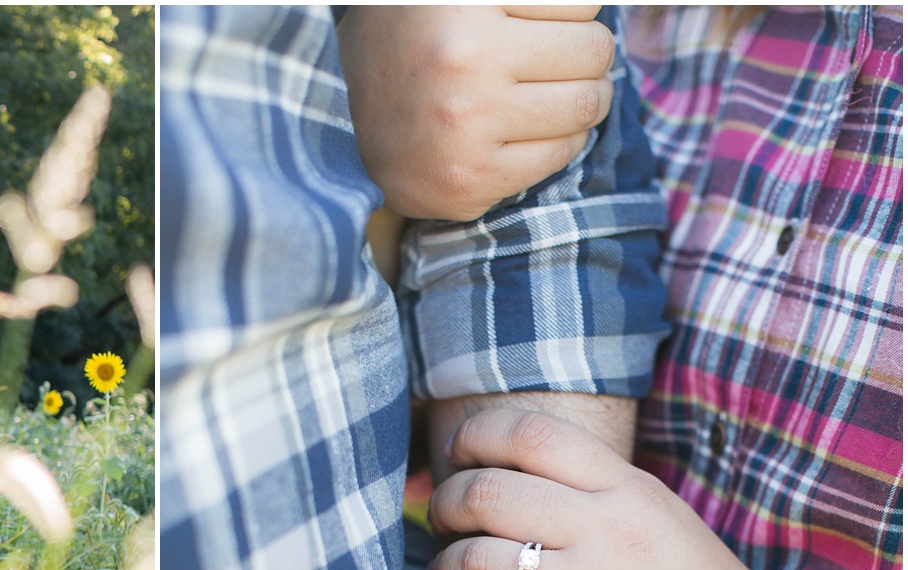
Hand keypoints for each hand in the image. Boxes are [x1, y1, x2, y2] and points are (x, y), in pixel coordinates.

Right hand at [338, 6, 614, 220]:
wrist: (336, 129)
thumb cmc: (412, 43)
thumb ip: (522, 0)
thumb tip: (602, 3)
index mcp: (460, 2)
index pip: (581, 1)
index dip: (561, 13)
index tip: (526, 24)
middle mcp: (462, 61)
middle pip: (593, 51)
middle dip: (580, 55)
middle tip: (544, 61)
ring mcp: (465, 128)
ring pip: (588, 104)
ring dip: (576, 98)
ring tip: (537, 95)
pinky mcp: (468, 182)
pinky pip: (563, 153)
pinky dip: (556, 141)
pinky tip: (520, 131)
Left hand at [426, 409, 796, 569]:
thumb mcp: (666, 526)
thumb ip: (601, 497)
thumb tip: (517, 475)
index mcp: (631, 493)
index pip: (530, 434)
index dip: (474, 438)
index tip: (456, 458)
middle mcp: (612, 535)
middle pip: (485, 493)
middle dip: (445, 506)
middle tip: (440, 523)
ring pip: (474, 562)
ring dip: (444, 569)